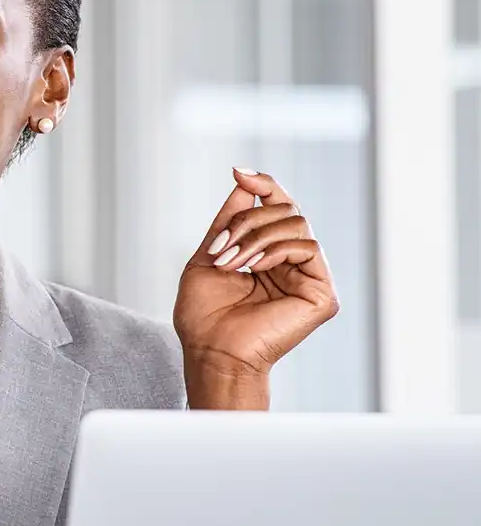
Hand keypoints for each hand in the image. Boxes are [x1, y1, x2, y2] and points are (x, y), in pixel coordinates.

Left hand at [174, 168, 338, 404]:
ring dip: (255, 237)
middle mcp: (292, 264)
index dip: (263, 185)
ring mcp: (309, 277)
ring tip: (232, 263)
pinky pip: (307, 246)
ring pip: (295, 223)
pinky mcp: (322, 293)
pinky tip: (254, 268)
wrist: (211, 352)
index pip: (276, 208)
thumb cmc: (204, 317)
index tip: (239, 172)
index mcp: (268, 256)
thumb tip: (244, 182)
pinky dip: (275, 249)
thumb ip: (227, 222)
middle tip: (222, 248)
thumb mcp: (208, 257)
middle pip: (285, 209)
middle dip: (246, 221)